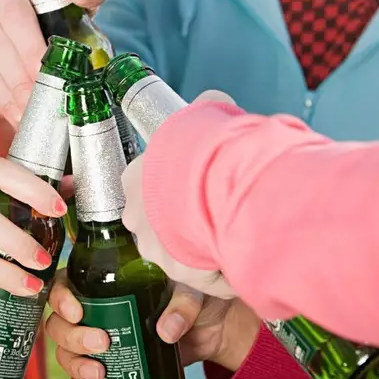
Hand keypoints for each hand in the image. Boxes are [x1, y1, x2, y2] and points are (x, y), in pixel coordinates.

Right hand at [45, 272, 260, 378]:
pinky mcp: (110, 364)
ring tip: (100, 373)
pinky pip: (81, 377)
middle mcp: (95, 309)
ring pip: (66, 351)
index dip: (61, 298)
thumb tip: (166, 330)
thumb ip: (182, 304)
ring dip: (75, 364)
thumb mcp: (191, 290)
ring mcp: (99, 339)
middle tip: (102, 342)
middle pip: (60, 323)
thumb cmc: (198, 297)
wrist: (214, 330)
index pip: (65, 283)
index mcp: (106, 280)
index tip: (77, 312)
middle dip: (73, 337)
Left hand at [121, 89, 238, 298]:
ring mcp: (154, 249)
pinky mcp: (179, 274)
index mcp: (135, 178)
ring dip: (207, 246)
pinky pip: (207, 276)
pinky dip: (226, 271)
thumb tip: (214, 101)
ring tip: (236, 233)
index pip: (150, 189)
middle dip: (192, 222)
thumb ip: (206, 108)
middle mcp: (136, 216)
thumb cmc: (207, 146)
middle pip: (165, 224)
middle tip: (223, 211)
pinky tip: (243, 253)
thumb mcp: (204, 115)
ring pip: (184, 253)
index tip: (202, 187)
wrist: (216, 179)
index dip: (178, 190)